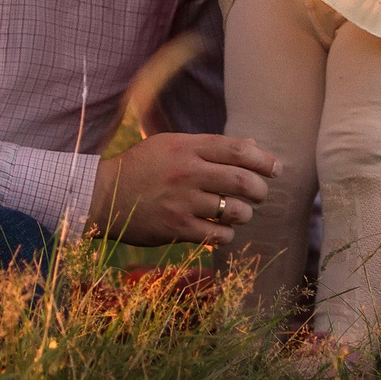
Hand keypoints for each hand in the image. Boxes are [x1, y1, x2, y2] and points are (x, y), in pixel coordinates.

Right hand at [90, 132, 279, 244]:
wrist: (104, 195)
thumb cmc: (141, 167)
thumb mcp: (171, 144)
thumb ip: (210, 145)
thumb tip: (252, 144)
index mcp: (187, 147)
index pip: (238, 150)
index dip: (264, 159)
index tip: (276, 168)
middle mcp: (187, 172)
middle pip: (242, 181)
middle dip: (260, 189)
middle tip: (261, 193)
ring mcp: (183, 202)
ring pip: (235, 210)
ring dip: (245, 213)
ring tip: (241, 212)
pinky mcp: (176, 228)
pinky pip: (217, 235)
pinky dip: (227, 234)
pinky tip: (222, 230)